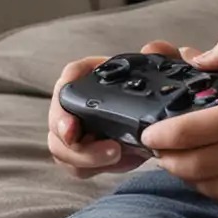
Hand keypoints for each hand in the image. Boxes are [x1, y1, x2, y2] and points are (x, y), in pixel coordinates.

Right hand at [47, 39, 194, 177]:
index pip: (69, 77)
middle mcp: (77, 101)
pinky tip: (120, 161)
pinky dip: (93, 167)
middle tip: (109, 149)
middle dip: (73, 142)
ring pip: (61, 149)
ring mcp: (76, 129)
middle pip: (58, 122)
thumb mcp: (159, 71)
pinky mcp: (83, 152)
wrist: (157, 118)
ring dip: (86, 158)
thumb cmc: (152, 89)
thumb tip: (151, 50)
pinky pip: (76, 165)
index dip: (65, 97)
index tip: (72, 126)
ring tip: (118, 156)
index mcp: (91, 75)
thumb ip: (160, 55)